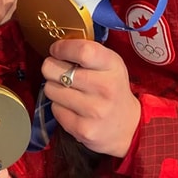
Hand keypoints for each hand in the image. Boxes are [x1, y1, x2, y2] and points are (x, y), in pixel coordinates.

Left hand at [42, 40, 140, 157]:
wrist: (127, 126)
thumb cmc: (112, 88)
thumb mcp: (110, 64)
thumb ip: (88, 53)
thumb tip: (56, 48)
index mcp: (112, 66)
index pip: (82, 51)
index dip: (62, 48)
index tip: (56, 50)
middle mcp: (105, 88)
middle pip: (55, 70)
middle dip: (51, 68)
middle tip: (59, 72)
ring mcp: (94, 111)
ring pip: (50, 89)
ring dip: (54, 88)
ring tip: (69, 91)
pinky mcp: (83, 129)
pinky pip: (54, 109)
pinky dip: (59, 107)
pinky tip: (73, 108)